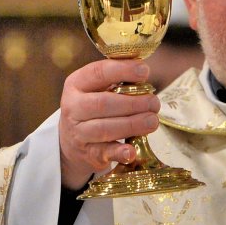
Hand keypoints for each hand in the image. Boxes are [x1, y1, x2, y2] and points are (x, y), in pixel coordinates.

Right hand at [57, 59, 161, 191]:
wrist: (71, 140)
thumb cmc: (92, 107)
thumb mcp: (96, 88)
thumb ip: (116, 79)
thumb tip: (143, 71)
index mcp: (76, 84)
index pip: (98, 73)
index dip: (122, 70)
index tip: (144, 71)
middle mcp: (73, 107)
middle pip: (103, 104)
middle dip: (133, 103)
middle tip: (154, 103)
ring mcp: (78, 132)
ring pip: (105, 129)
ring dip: (133, 124)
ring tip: (153, 121)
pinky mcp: (87, 153)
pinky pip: (103, 153)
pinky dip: (119, 152)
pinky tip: (132, 151)